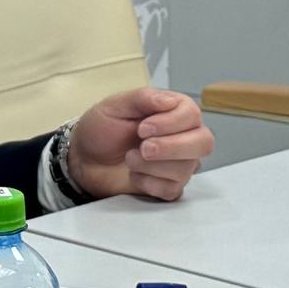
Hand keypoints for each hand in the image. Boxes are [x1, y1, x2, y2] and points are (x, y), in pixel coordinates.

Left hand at [66, 87, 213, 201]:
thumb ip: (143, 98)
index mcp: (174, 111)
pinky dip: (149, 183)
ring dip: (152, 166)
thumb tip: (170, 100)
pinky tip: (135, 175)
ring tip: (130, 158)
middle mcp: (183, 136)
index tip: (143, 128)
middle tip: (143, 148)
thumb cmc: (102, 129)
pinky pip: (173, 189)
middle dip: (172, 147)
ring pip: (186, 168)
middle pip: (203, 143)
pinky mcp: (169, 186)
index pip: (193, 115)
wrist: (85, 160)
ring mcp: (179, 163)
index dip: (171, 123)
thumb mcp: (115, 106)